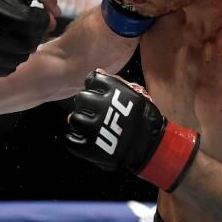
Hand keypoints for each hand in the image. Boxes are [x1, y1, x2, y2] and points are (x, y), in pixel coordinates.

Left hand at [65, 70, 199, 191]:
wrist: (151, 147)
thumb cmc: (143, 119)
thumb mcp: (135, 96)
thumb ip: (116, 83)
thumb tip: (97, 72)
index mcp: (116, 92)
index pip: (91, 80)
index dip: (93, 87)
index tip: (98, 95)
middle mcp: (104, 108)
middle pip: (81, 98)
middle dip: (85, 105)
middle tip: (93, 113)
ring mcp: (97, 129)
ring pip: (74, 118)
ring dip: (79, 122)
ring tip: (90, 127)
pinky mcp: (92, 149)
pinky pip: (71, 140)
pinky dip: (75, 140)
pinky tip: (84, 140)